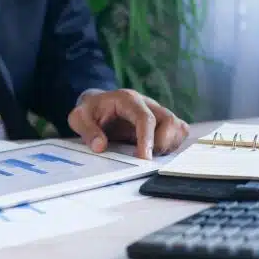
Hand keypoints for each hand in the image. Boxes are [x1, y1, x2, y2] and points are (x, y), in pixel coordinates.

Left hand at [67, 89, 188, 158]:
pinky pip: (179, 132)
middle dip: (160, 144)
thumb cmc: (89, 111)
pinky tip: (156, 151)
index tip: (144, 158)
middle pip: (169, 121)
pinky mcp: (162, 121)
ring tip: (149, 154)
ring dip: (168, 145)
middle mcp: (147, 103)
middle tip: (142, 157)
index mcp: (128, 100)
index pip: (145, 118)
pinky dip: (173, 144)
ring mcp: (157, 111)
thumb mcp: (79, 118)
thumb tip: (100, 146)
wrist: (96, 105)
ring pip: (178, 127)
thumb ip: (88, 131)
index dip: (147, 139)